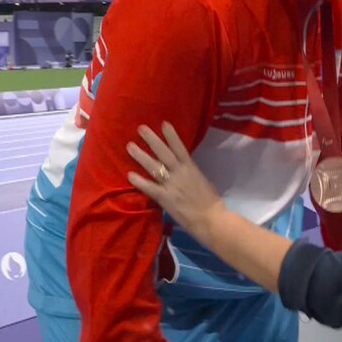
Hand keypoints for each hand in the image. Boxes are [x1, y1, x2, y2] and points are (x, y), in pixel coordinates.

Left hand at [127, 122, 225, 239]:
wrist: (211, 218)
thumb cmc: (210, 201)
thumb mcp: (202, 181)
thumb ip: (190, 173)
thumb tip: (181, 168)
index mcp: (191, 168)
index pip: (180, 147)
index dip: (171, 135)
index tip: (163, 123)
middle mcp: (180, 173)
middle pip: (164, 153)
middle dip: (152, 139)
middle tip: (141, 128)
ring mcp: (172, 185)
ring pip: (154, 166)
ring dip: (141, 156)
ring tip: (130, 146)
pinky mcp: (166, 198)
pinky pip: (150, 187)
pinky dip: (139, 181)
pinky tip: (129, 175)